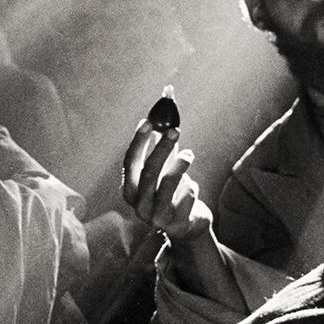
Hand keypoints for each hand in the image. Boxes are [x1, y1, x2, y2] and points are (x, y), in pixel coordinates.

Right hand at [120, 118, 212, 244]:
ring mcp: (157, 217)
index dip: (139, 142)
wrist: (187, 226)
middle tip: (175, 131)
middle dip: (162, 149)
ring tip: (190, 154)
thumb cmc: (172, 190)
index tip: (150, 122)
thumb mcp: (164, 166)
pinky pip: (188, 195)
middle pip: (148, 173)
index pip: (130, 163)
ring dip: (181, 164)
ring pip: (169, 183)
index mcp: (131, 190)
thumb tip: (166, 97)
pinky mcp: (177, 225)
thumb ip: (161, 139)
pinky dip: (192, 188)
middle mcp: (139, 205)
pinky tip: (192, 192)